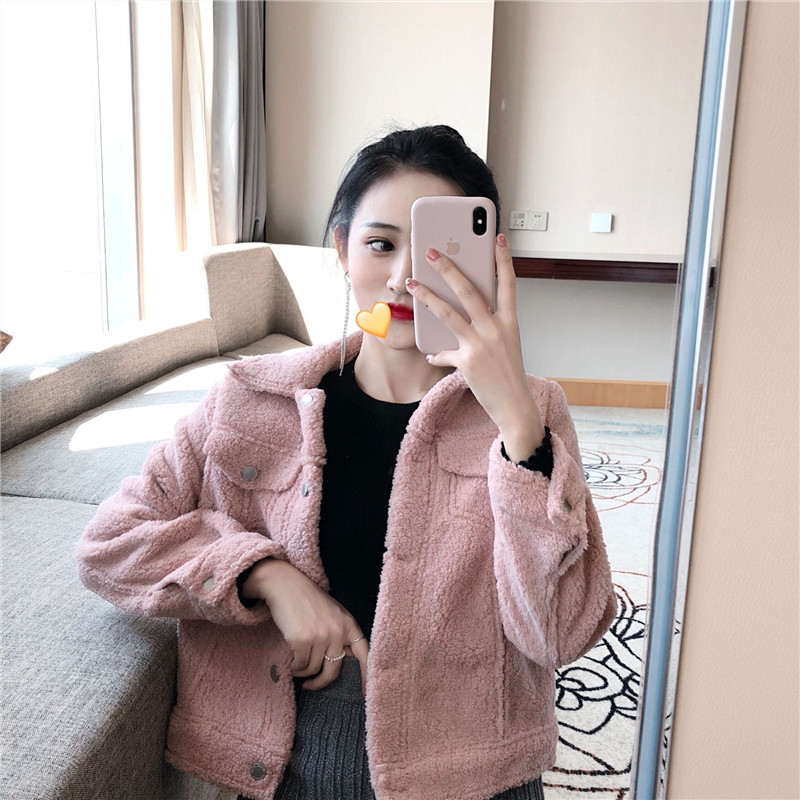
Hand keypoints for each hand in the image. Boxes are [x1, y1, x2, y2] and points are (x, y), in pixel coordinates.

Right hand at [242, 559, 368, 695]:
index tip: (364, 695)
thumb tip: (343, 660)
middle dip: (320, 682)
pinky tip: (291, 660)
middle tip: (310, 685)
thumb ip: (341, 634)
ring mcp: (321, 635)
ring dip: (303, 671)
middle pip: (333, 670)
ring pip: (313, 669)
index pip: (364, 653)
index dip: (366, 676)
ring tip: (297, 663)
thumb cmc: (308, 601)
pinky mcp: (302, 639)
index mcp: (349, 624)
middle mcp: (338, 630)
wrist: (285, 585)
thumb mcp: (332, 614)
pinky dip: (294, 667)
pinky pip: (300, 665)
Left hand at [406, 234, 545, 461]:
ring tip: (411, 284)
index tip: (498, 237)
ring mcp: (481, 345)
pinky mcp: (467, 362)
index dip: (504, 259)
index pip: (508, 283)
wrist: (514, 406)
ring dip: (427, 296)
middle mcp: (497, 329)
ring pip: (448, 313)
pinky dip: (435, 353)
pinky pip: (443, 352)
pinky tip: (430, 354)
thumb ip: (489, 325)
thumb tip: (466, 312)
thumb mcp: (506, 344)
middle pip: (469, 290)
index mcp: (510, 322)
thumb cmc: (508, 374)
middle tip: (432, 252)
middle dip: (449, 268)